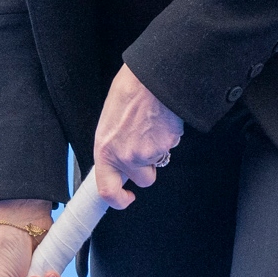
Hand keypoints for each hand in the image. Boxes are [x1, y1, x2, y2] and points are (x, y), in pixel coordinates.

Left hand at [94, 63, 182, 208]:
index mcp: (106, 149)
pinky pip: (171, 146)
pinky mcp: (169, 144)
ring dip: (158, 148)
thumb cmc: (129, 90)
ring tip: (151, 122)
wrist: (152, 77)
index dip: (118, 200)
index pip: (107, 190)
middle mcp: (127, 156)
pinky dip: (168, 136)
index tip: (126, 198)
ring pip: (159, 161)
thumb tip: (120, 156)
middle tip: (145, 144)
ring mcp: (150, 152)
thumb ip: (114, 144)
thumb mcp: (109, 120)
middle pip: (144, 179)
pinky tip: (161, 118)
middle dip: (148, 167)